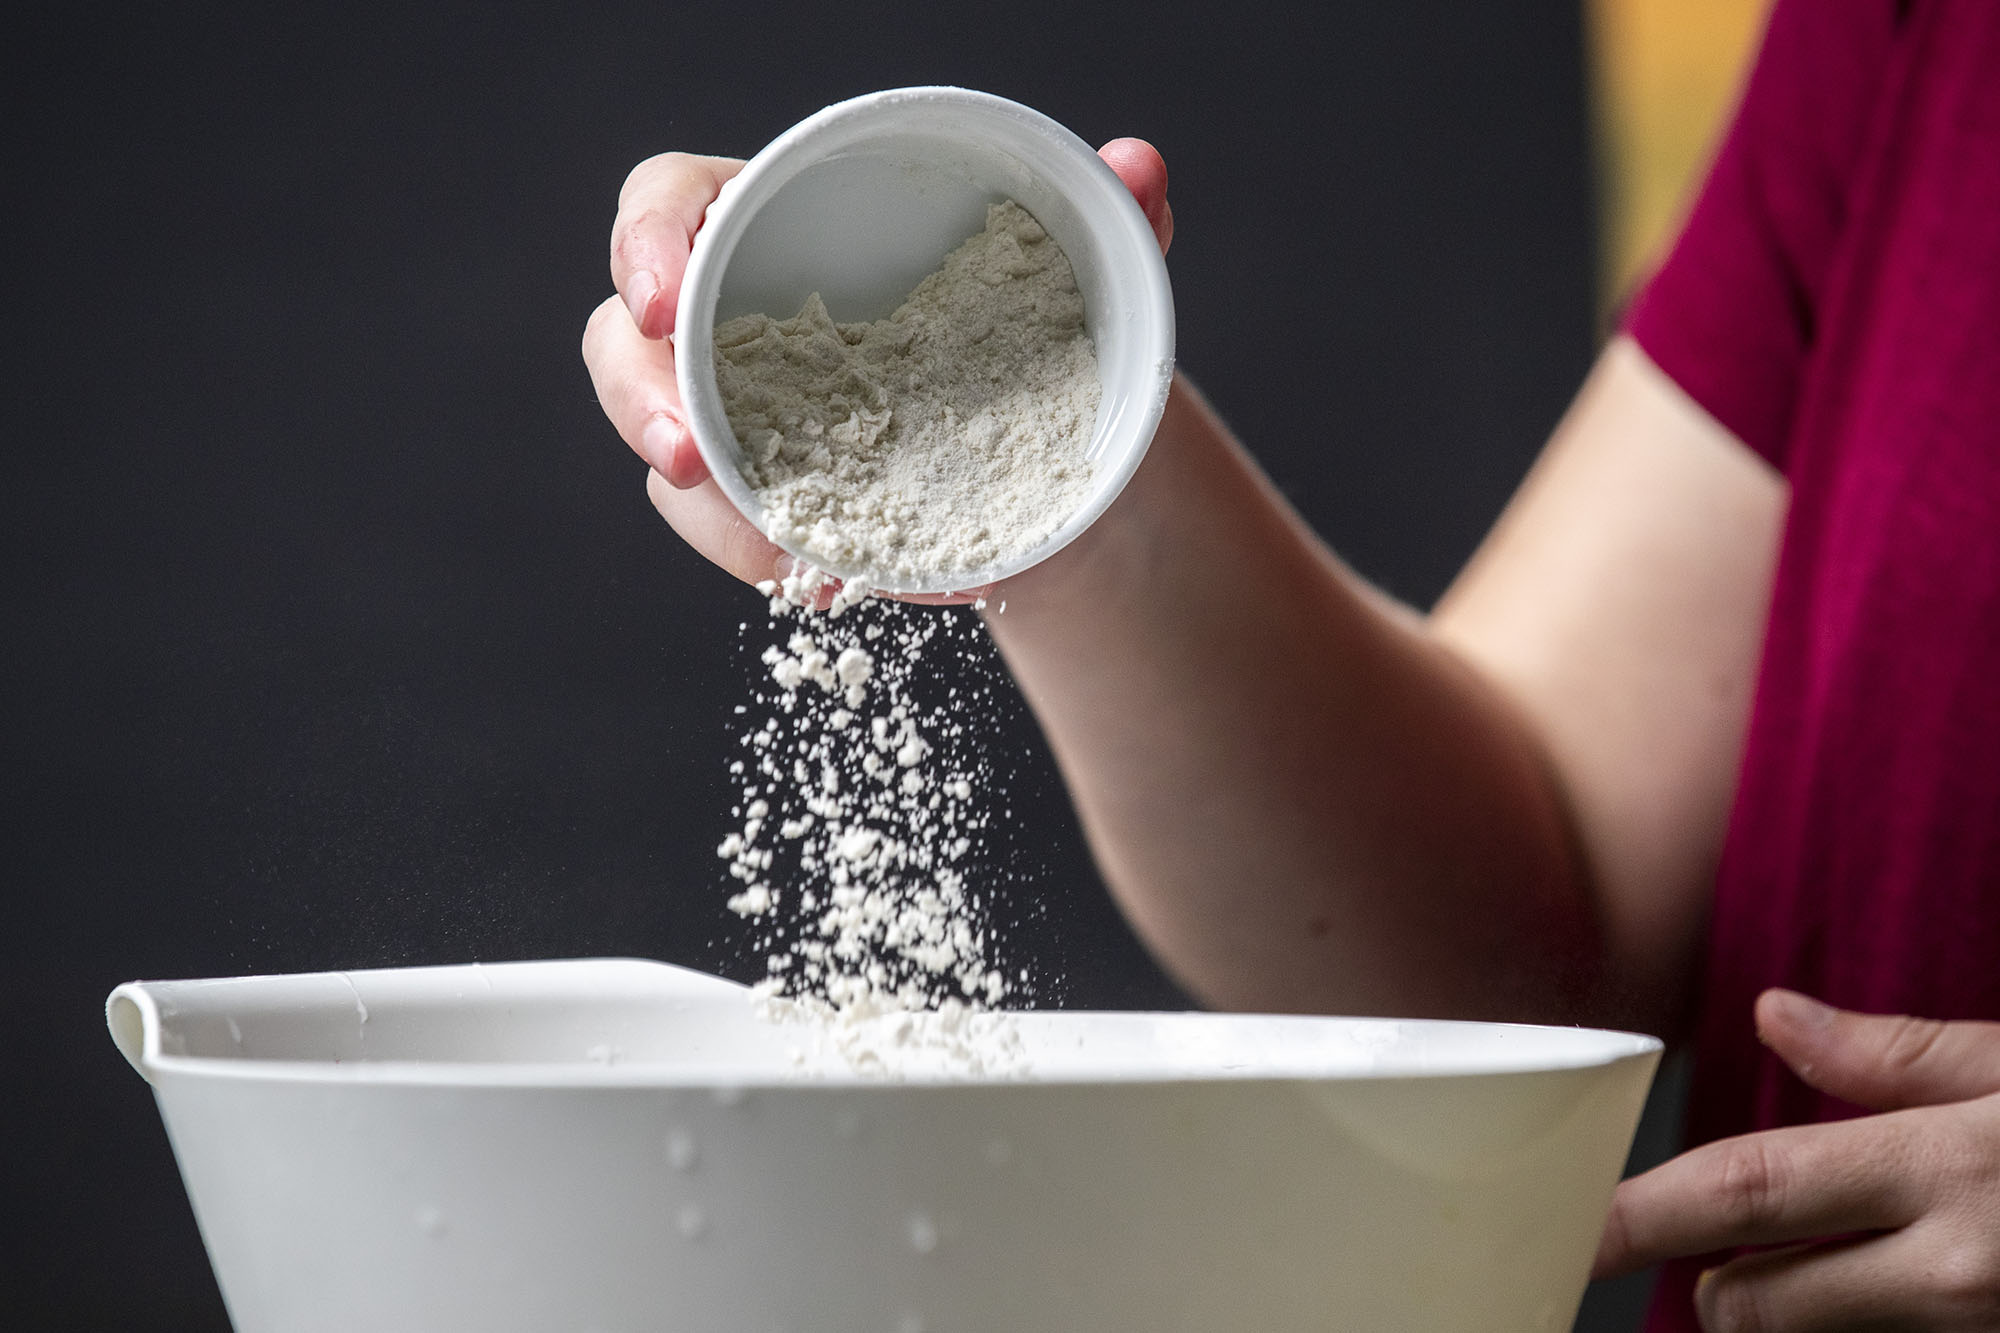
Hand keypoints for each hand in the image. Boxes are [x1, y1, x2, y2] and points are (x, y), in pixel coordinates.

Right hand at [580, 139, 1174, 598]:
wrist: (1054, 456)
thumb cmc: (1034, 335)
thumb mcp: (1080, 275)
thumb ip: (1107, 216)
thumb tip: (1140, 165)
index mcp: (776, 219)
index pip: (668, 202)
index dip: (645, 240)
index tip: (666, 294)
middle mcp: (733, 318)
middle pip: (627, 342)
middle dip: (641, 399)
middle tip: (689, 454)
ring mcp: (735, 417)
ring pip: (665, 451)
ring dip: (706, 507)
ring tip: (786, 550)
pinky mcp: (759, 499)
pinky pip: (723, 530)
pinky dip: (769, 558)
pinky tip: (834, 580)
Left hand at [1594, 989, 1999, 1328]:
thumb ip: (1903, 1054)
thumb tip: (1775, 1014)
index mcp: (1949, 1169)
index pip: (1748, 1190)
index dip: (1643, 1215)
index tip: (1576, 1232)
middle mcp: (1958, 1274)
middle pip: (1757, 1304)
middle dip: (1719, 1285)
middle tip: (1735, 1251)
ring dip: (1804, 1312)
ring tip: (1863, 1258)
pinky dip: (1873, 1323)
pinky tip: (1912, 1286)